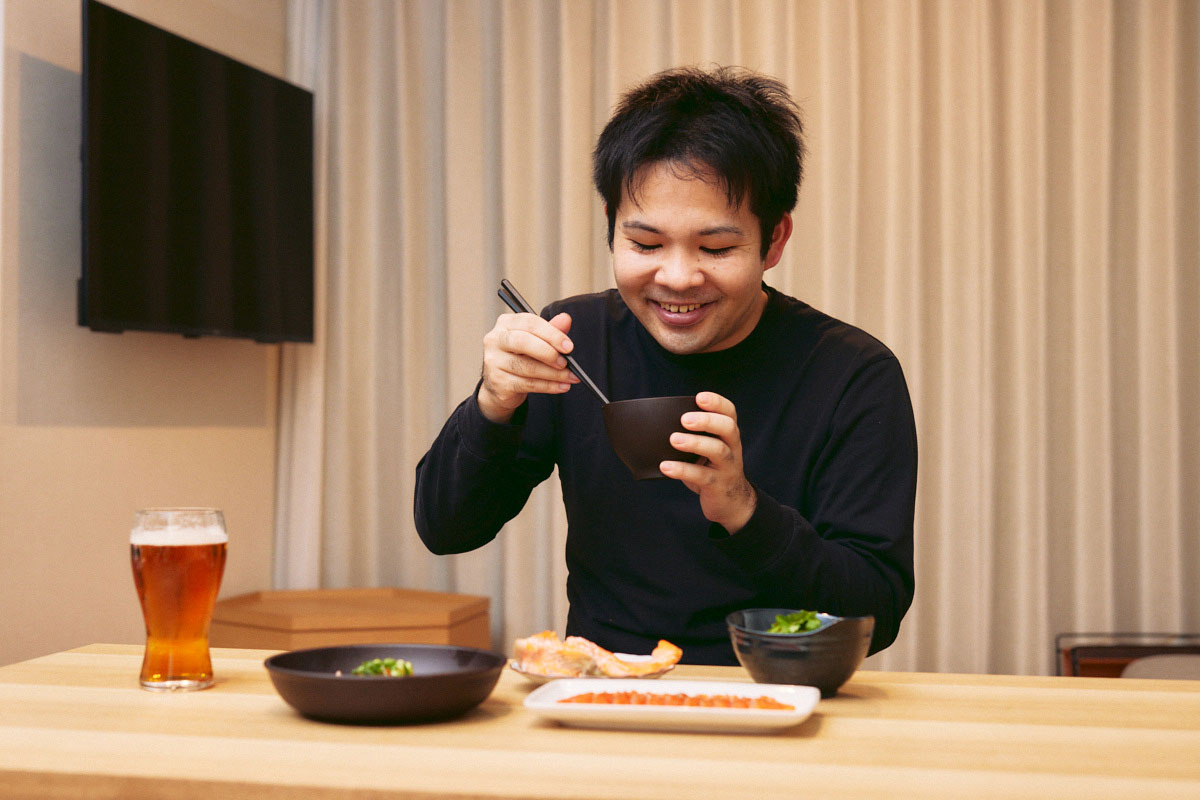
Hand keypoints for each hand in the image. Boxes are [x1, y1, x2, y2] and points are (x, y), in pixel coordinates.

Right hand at [477, 311, 578, 422]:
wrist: (502, 385)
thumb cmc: (520, 357)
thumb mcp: (536, 340)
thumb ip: (551, 329)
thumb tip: (566, 319)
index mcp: (506, 323)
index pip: (530, 323)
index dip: (552, 334)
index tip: (568, 346)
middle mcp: (495, 340)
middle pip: (522, 342)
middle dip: (548, 353)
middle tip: (566, 362)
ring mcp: (494, 362)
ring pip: (527, 367)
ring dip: (553, 374)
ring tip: (570, 377)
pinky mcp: (498, 382)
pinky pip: (527, 384)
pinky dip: (548, 386)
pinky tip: (561, 386)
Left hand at [660, 392, 755, 532]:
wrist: (730, 502)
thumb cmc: (710, 468)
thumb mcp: (707, 448)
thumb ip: (691, 435)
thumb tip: (652, 423)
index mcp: (729, 435)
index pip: (729, 412)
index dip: (717, 403)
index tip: (699, 398)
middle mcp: (733, 448)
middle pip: (728, 428)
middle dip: (707, 421)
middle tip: (684, 419)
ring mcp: (728, 467)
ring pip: (717, 451)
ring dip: (695, 443)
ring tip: (674, 439)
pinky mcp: (718, 486)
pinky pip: (702, 476)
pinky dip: (682, 470)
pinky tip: (665, 467)